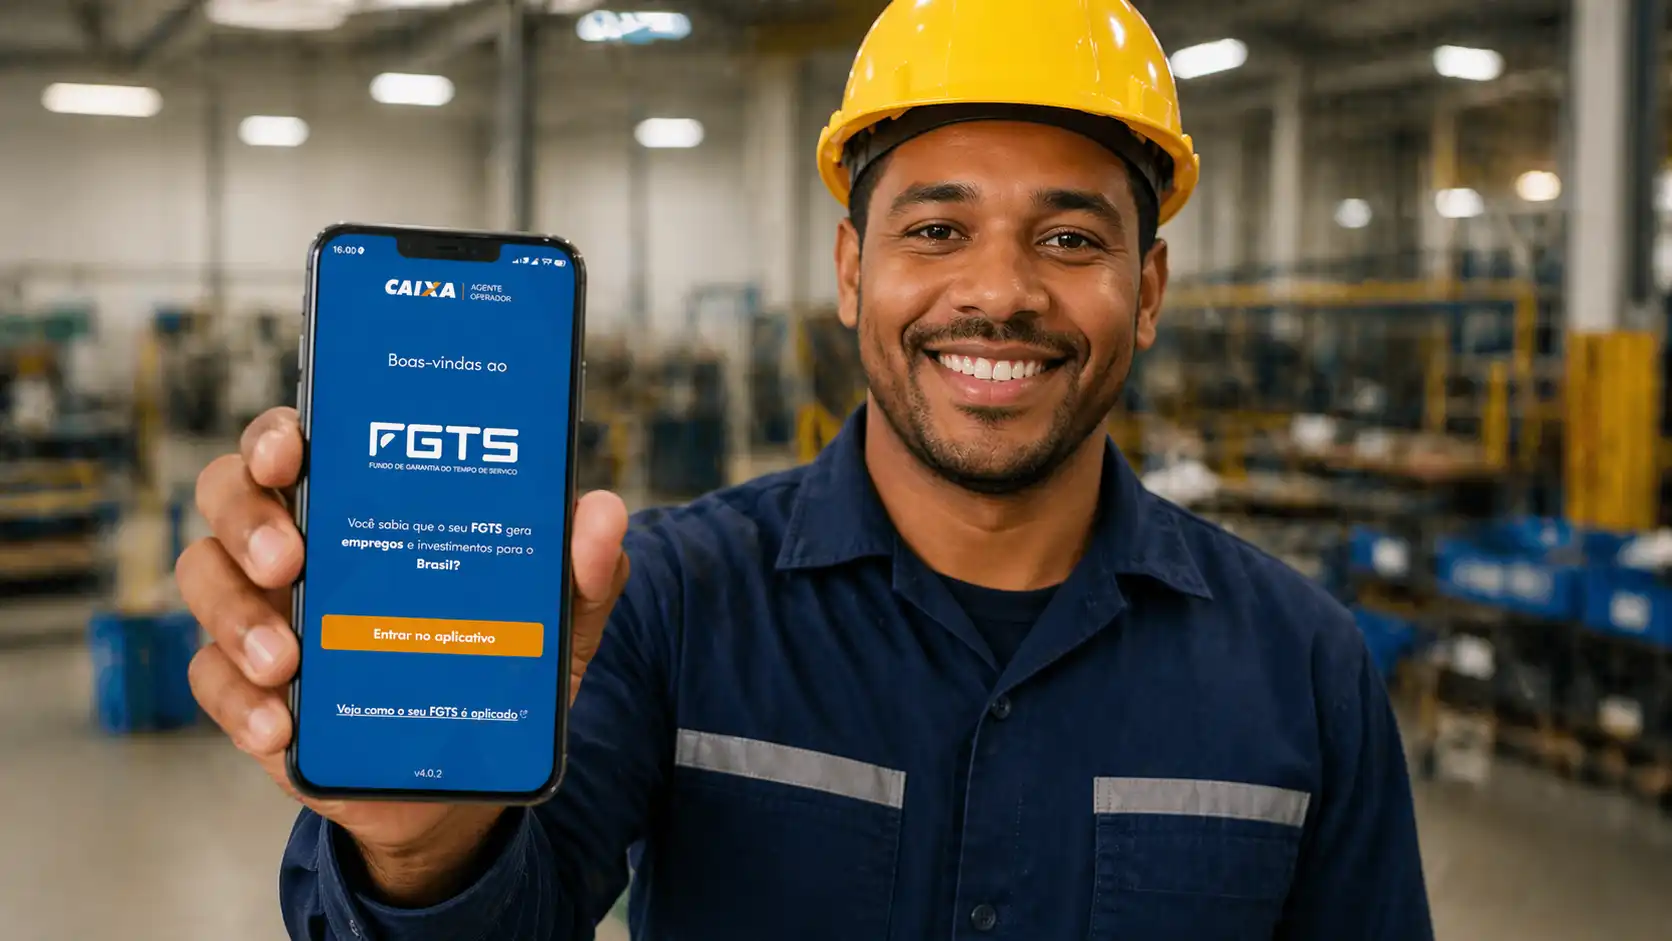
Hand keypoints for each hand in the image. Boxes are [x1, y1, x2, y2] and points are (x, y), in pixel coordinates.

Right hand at [178, 406, 631, 905]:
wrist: (463, 772)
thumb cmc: (494, 657)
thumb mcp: (552, 617)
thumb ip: (582, 567)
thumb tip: (603, 513)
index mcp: (358, 500)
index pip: (296, 441)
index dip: (279, 433)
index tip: (296, 447)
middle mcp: (298, 542)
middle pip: (230, 497)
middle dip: (249, 520)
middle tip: (291, 558)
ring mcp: (264, 613)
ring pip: (207, 584)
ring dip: (238, 618)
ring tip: (289, 658)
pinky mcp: (251, 691)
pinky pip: (213, 683)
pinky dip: (240, 705)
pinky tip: (282, 727)